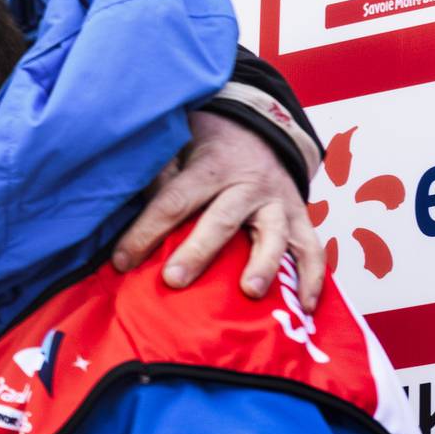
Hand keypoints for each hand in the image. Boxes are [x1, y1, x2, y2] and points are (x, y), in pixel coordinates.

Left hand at [113, 109, 323, 310]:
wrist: (261, 126)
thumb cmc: (208, 142)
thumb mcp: (180, 143)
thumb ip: (161, 173)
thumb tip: (134, 206)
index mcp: (210, 167)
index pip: (174, 201)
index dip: (146, 231)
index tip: (122, 261)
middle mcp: (247, 186)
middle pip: (221, 220)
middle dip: (197, 252)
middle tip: (174, 279)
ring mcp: (278, 202)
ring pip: (274, 235)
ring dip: (263, 264)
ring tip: (250, 292)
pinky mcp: (300, 217)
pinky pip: (312, 249)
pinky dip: (312, 278)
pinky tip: (305, 307)